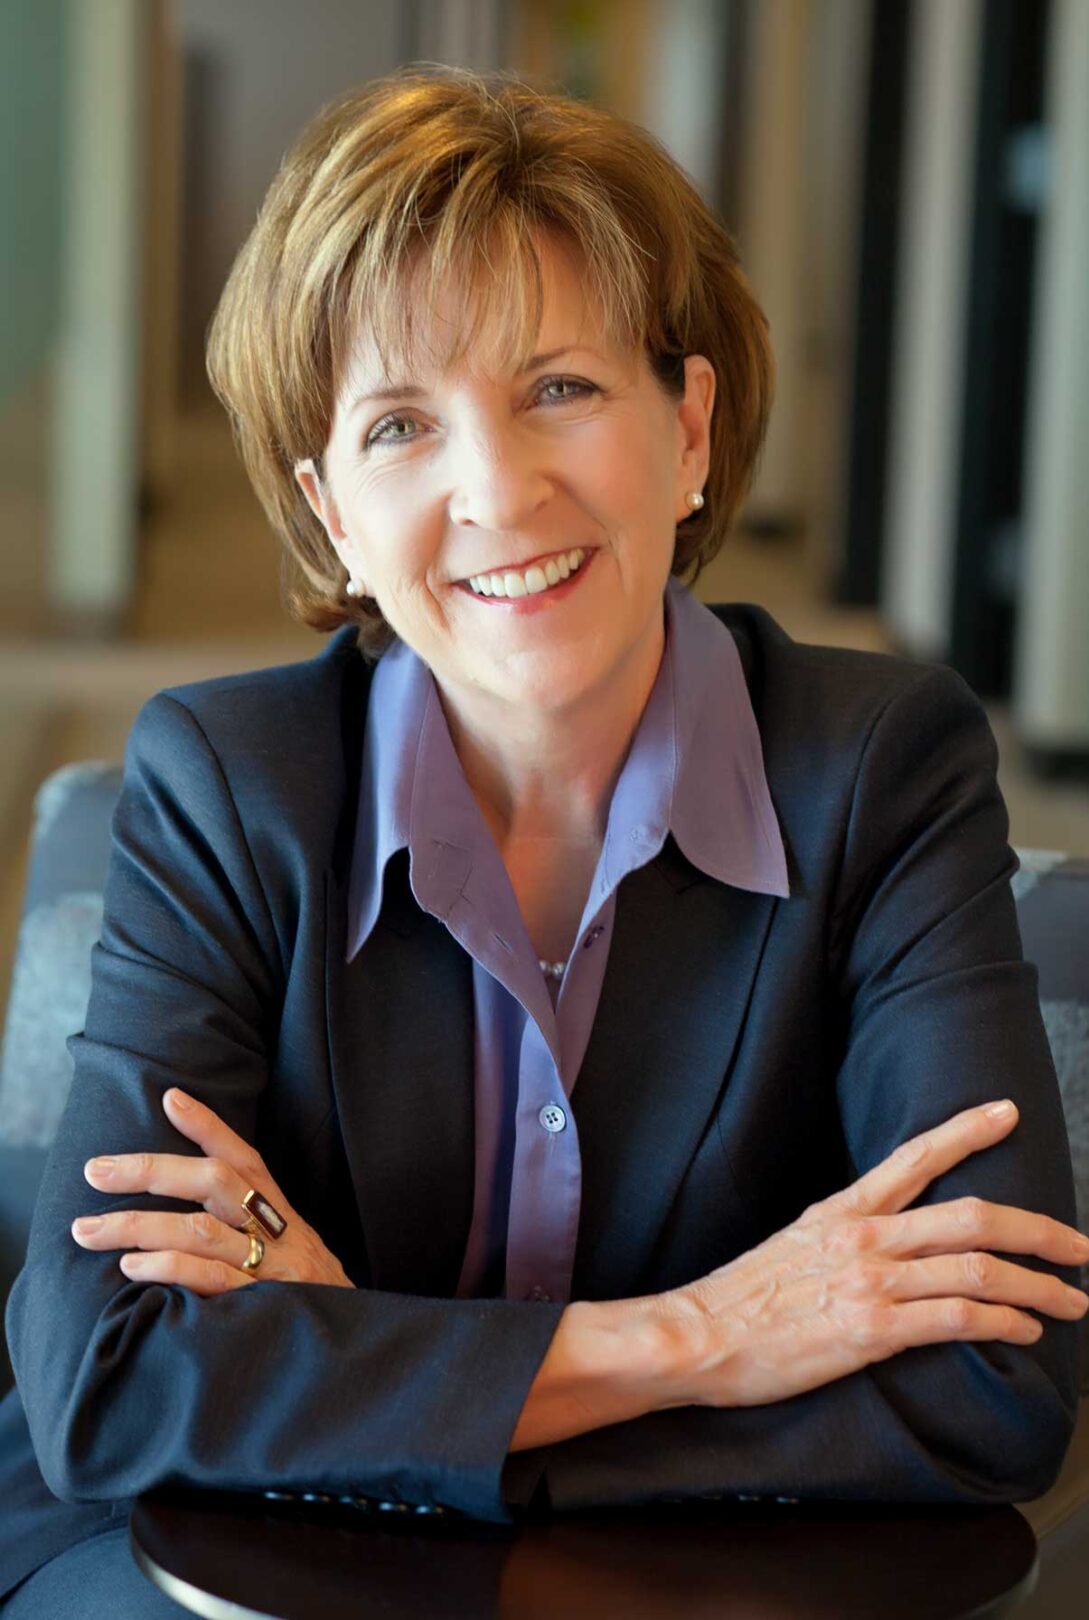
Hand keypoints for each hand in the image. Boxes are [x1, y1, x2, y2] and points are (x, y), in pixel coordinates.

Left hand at [71, 1088, 353, 1294]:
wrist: (360, 1348)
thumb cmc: (312, 1301)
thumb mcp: (292, 1254)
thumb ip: (252, 1232)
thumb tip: (189, 1210)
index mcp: (283, 1214)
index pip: (245, 1159)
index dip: (209, 1127)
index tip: (170, 1098)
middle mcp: (279, 1232)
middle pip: (216, 1182)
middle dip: (151, 1170)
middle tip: (95, 1170)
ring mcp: (272, 1267)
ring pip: (202, 1230)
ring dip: (139, 1226)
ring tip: (88, 1230)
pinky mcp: (264, 1305)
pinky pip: (210, 1279)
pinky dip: (169, 1268)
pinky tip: (133, 1268)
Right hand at [657, 1099, 1088, 1408]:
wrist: (698, 1333)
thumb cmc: (742, 1299)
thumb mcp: (793, 1245)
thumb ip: (843, 1237)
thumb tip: (887, 1243)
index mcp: (843, 1211)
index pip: (914, 1156)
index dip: (966, 1131)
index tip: (1006, 1113)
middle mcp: (864, 1237)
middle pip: (972, 1217)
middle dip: (1038, 1230)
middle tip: (1078, 1245)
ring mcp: (871, 1282)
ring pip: (977, 1269)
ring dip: (1037, 1285)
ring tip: (1070, 1299)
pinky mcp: (873, 1331)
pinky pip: (958, 1319)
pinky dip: (1003, 1322)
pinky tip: (1025, 1331)